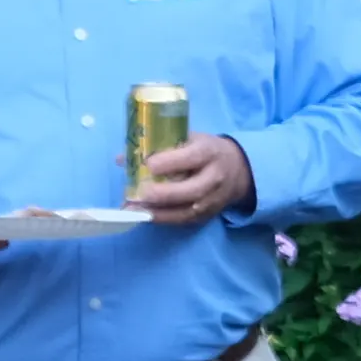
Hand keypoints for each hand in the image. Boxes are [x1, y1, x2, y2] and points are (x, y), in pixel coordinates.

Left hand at [127, 131, 254, 225]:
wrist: (239, 171)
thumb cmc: (206, 151)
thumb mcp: (190, 139)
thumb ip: (160, 147)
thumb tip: (122, 158)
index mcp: (210, 152)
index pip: (192, 158)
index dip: (169, 162)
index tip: (148, 164)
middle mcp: (214, 178)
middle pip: (192, 190)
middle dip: (164, 193)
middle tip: (141, 192)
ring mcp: (212, 200)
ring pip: (187, 211)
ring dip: (159, 212)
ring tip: (134, 209)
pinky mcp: (206, 216)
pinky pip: (183, 221)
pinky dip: (163, 219)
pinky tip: (144, 216)